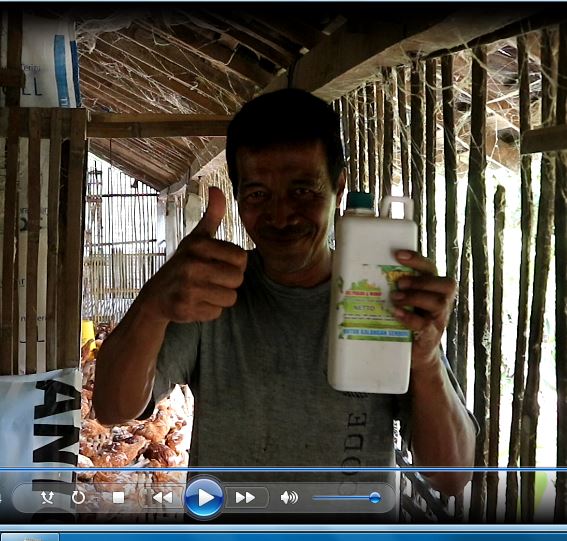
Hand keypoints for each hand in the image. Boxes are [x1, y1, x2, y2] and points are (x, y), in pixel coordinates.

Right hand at [140, 187, 247, 323]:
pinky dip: (209, 311)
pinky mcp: (184, 309)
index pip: (242, 258)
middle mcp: (191, 265)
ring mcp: (187, 288)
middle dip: (229, 283)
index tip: (218, 264)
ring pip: (230, 298)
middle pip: (238, 279)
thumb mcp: (196, 238)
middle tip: (210, 280)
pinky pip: (217, 312)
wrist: (156, 296)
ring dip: (220, 298)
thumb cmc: (183, 264)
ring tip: (203, 291)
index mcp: (198, 245)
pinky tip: (195, 303)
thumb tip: (217, 188)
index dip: (234, 264)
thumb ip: (211, 215)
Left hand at [390, 250, 455, 371]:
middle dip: (420, 281)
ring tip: (395, 297)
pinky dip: (410, 318)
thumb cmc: (403, 321)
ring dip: (415, 297)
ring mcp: (438, 320)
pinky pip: (425, 325)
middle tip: (399, 282)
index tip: (398, 254)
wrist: (413, 353)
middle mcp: (440, 302)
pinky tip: (396, 313)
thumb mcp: (400, 300)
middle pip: (445, 284)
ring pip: (438, 303)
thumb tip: (353, 271)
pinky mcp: (430, 337)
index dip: (417, 260)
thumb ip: (390, 286)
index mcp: (432, 289)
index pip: (431, 268)